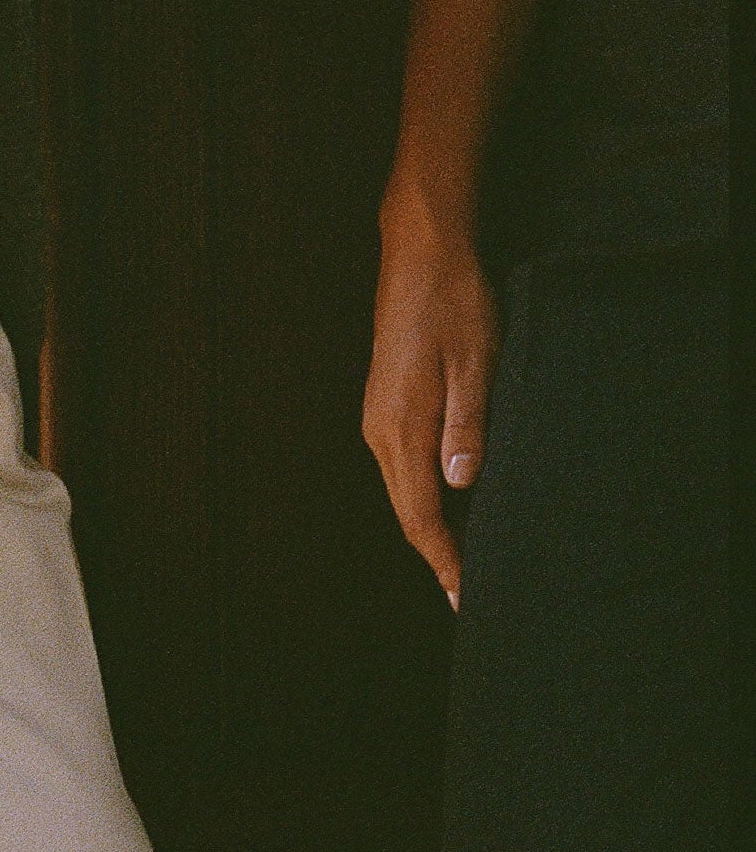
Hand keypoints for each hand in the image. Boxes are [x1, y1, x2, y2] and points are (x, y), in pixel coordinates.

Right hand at [361, 197, 496, 610]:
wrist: (420, 255)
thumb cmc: (453, 302)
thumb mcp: (474, 361)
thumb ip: (467, 425)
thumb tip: (461, 485)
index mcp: (401, 427)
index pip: (422, 515)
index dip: (445, 560)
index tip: (465, 596)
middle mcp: (380, 432)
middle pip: (408, 514)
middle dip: (438, 556)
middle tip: (468, 594)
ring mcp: (378, 421)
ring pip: (403, 493)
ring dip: (432, 529)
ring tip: (463, 560)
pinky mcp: (385, 408)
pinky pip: (402, 469)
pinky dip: (425, 498)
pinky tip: (450, 505)